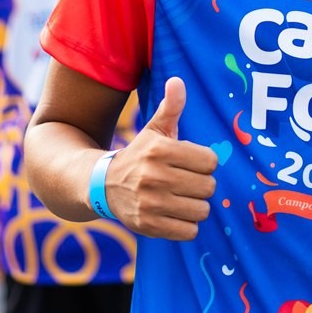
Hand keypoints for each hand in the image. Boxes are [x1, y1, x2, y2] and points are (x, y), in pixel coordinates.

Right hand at [103, 77, 217, 239]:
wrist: (102, 185)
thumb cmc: (139, 154)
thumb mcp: (154, 129)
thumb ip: (170, 107)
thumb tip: (178, 80)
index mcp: (159, 149)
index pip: (210, 161)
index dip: (204, 163)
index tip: (192, 163)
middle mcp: (154, 176)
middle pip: (208, 187)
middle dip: (202, 185)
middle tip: (188, 182)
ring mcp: (150, 203)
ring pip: (201, 210)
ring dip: (196, 206)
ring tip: (182, 198)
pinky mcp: (148, 226)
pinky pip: (188, 232)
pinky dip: (186, 225)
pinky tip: (175, 214)